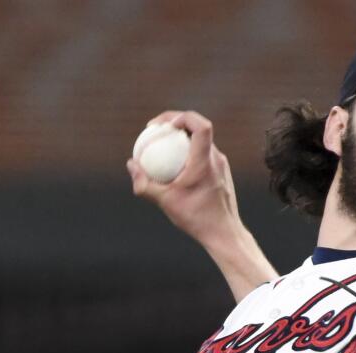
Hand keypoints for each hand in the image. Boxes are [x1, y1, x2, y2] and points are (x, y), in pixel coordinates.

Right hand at [126, 110, 242, 247]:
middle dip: (175, 122)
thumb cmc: (197, 219)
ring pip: (201, 140)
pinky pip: (203, 152)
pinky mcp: (221, 172)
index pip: (201, 126)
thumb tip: (131, 164)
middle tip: (155, 129)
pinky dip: (187, 150)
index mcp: (204, 162)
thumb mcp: (165, 202)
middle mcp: (216, 159)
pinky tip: (173, 162)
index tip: (163, 125)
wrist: (224, 234)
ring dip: (181, 136)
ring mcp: (221, 165)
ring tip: (161, 143)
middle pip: (199, 127)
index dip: (183, 116)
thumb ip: (144, 184)